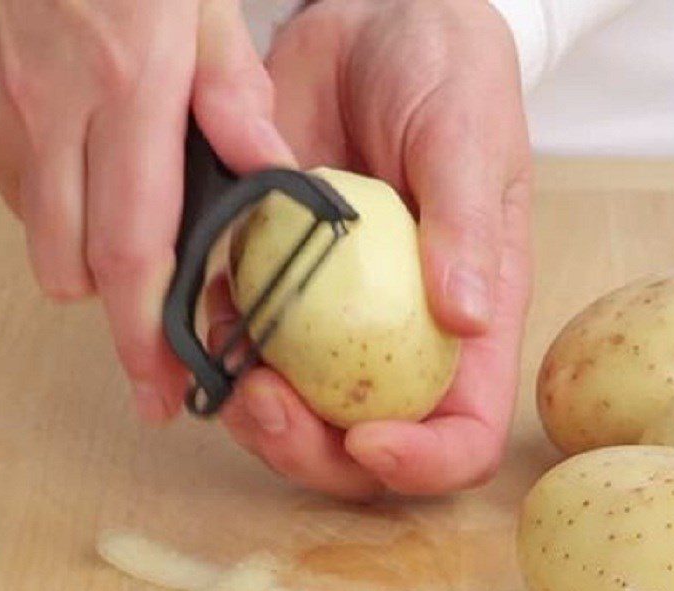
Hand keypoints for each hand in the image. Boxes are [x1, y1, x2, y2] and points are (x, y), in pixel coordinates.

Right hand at [0, 0, 292, 421]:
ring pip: (41, 238)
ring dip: (85, 246)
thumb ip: (232, 86)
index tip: (159, 391)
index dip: (145, 337)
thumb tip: (268, 166)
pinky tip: (75, 152)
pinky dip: (49, 195)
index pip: (131, 252)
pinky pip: (11, 189)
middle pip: (75, 270)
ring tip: (121, 204)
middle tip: (155, 316)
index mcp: (124, 87)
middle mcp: (47, 112)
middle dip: (116, 309)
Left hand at [210, 0, 532, 497]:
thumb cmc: (444, 74)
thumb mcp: (468, 137)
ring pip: (297, 418)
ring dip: (255, 420)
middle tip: (267, 403)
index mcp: (466, 326)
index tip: (369, 438)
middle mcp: (400, 341)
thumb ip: (467, 227)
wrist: (373, 25)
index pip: (464, 434)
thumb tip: (466, 319)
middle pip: (365, 450)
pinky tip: (205, 321)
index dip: (423, 464)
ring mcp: (336, 325)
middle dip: (313, 454)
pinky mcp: (282, 291)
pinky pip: (246, 355)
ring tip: (232, 376)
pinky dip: (220, 360)